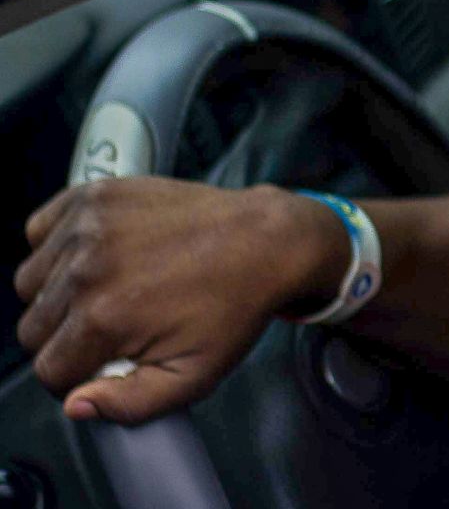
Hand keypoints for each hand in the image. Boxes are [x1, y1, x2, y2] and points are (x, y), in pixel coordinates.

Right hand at [12, 178, 341, 422]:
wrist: (266, 241)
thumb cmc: (234, 306)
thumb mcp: (194, 375)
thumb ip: (129, 404)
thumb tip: (75, 405)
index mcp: (104, 317)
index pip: (48, 369)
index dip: (75, 376)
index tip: (103, 364)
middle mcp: (86, 269)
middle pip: (33, 328)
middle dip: (66, 338)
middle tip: (112, 328)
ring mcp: (87, 226)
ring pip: (30, 282)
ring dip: (57, 293)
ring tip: (106, 291)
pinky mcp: (95, 195)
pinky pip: (40, 230)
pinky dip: (56, 246)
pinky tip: (96, 255)